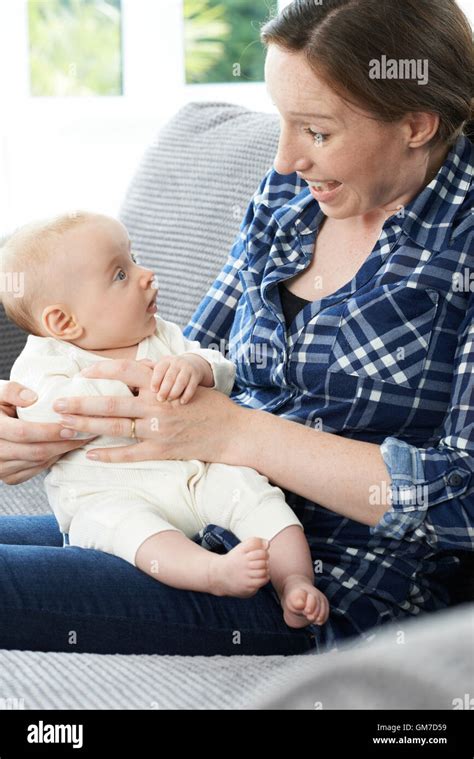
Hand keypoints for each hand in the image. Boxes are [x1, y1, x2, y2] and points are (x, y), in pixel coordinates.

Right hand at [0, 381, 95, 484]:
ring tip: (80, 439)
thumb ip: (12, 390)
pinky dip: (53, 459)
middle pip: (35, 452)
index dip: (49, 431)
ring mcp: (1, 468)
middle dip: (63, 444)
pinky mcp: (10, 477)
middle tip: (85, 434)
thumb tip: (33, 398)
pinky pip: (36, 470)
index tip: (70, 426)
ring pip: (38, 463)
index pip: (23, 432)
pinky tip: (65, 447)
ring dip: (61, 451)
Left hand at [54, 359, 248, 464]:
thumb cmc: (211, 406)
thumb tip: (137, 369)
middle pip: (111, 403)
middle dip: (81, 404)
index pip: (126, 372)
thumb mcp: (187, 384)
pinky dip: (110, 454)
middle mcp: (157, 407)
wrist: (233, 433)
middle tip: (57, 404)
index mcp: (162, 386)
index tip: (82, 372)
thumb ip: (161, 378)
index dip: (101, 371)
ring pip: (115, 428)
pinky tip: (91, 454)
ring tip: (65, 426)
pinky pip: (131, 454)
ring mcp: (158, 431)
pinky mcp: (162, 451)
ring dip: (87, 427)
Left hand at [150, 354, 210, 403]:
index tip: (152, 390)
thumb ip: (145, 370)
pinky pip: (192, 385)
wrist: (193, 365)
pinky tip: (182, 402)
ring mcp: (187, 369)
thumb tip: (127, 371)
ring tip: (170, 400)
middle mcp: (177, 363)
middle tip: (160, 399)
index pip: (160, 369)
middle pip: (170, 375)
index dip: (156, 379)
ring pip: (181, 380)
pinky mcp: (196, 375)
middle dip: (165, 388)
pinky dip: (187, 394)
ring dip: (175, 391)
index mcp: (165, 361)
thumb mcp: (160, 368)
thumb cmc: (170, 370)